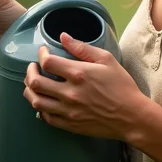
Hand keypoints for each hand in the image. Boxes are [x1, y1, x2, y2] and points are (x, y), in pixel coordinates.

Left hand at [23, 31, 149, 139]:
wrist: (131, 117)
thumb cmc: (122, 86)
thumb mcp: (107, 60)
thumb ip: (82, 47)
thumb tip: (63, 36)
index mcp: (79, 74)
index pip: (48, 62)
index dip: (41, 54)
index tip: (44, 52)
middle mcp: (70, 93)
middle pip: (36, 82)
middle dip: (30, 71)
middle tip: (33, 67)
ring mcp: (68, 111)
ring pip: (36, 101)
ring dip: (30, 90)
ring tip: (33, 83)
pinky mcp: (69, 125)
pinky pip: (45, 117)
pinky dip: (40, 107)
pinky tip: (44, 100)